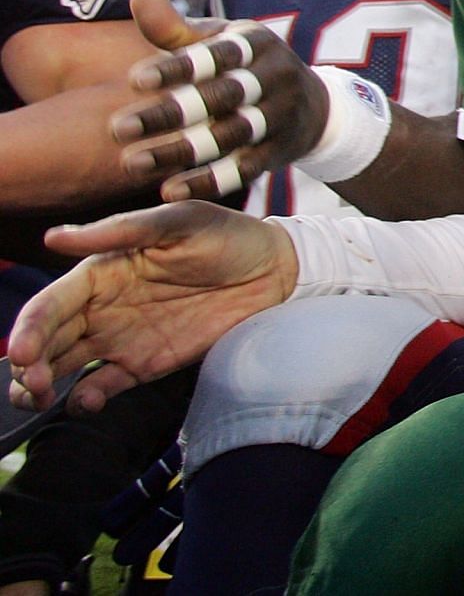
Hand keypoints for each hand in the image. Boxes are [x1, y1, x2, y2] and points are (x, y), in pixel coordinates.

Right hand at [5, 201, 296, 413]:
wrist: (276, 270)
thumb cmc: (226, 235)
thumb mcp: (180, 222)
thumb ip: (122, 231)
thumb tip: (53, 237)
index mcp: (102, 272)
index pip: (51, 304)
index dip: (30, 328)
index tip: (22, 352)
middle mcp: (102, 308)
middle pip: (48, 340)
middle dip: (28, 364)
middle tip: (30, 383)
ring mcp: (120, 339)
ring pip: (63, 366)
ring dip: (40, 386)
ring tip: (38, 398)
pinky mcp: (144, 364)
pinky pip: (103, 387)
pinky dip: (84, 399)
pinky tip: (85, 403)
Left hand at [112, 0, 327, 201]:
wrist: (313, 105)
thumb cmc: (244, 67)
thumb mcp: (218, 42)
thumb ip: (175, 28)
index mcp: (255, 43)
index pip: (215, 54)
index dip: (177, 67)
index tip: (134, 80)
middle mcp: (274, 76)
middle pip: (221, 96)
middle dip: (170, 114)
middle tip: (117, 128)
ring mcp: (281, 115)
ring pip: (231, 135)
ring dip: (181, 151)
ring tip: (132, 163)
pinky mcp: (281, 150)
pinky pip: (246, 169)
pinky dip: (210, 181)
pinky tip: (170, 190)